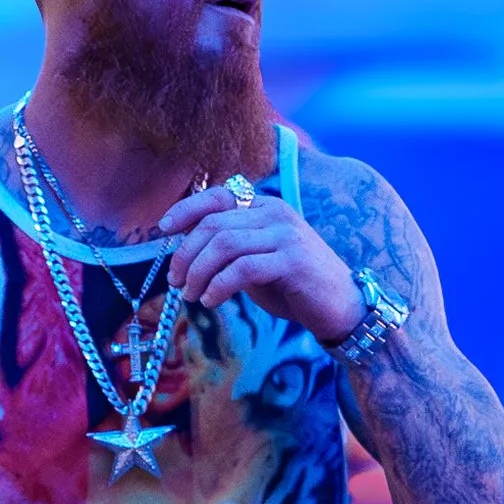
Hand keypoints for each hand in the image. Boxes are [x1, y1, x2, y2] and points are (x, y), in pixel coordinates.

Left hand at [159, 182, 364, 345]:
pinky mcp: (292, 261)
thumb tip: (185, 253)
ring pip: (224, 244)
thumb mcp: (255, 263)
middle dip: (186, 253)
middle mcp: (275, 213)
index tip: (163, 229)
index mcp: (266, 207)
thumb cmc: (295, 287)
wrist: (340, 308)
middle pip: (214, 224)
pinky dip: (219, 285)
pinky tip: (210, 301)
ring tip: (190, 295)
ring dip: (199, 272)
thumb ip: (228, 252)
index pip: (218, 196)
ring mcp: (285, 235)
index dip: (186, 209)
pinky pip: (243, 269)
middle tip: (175, 281)